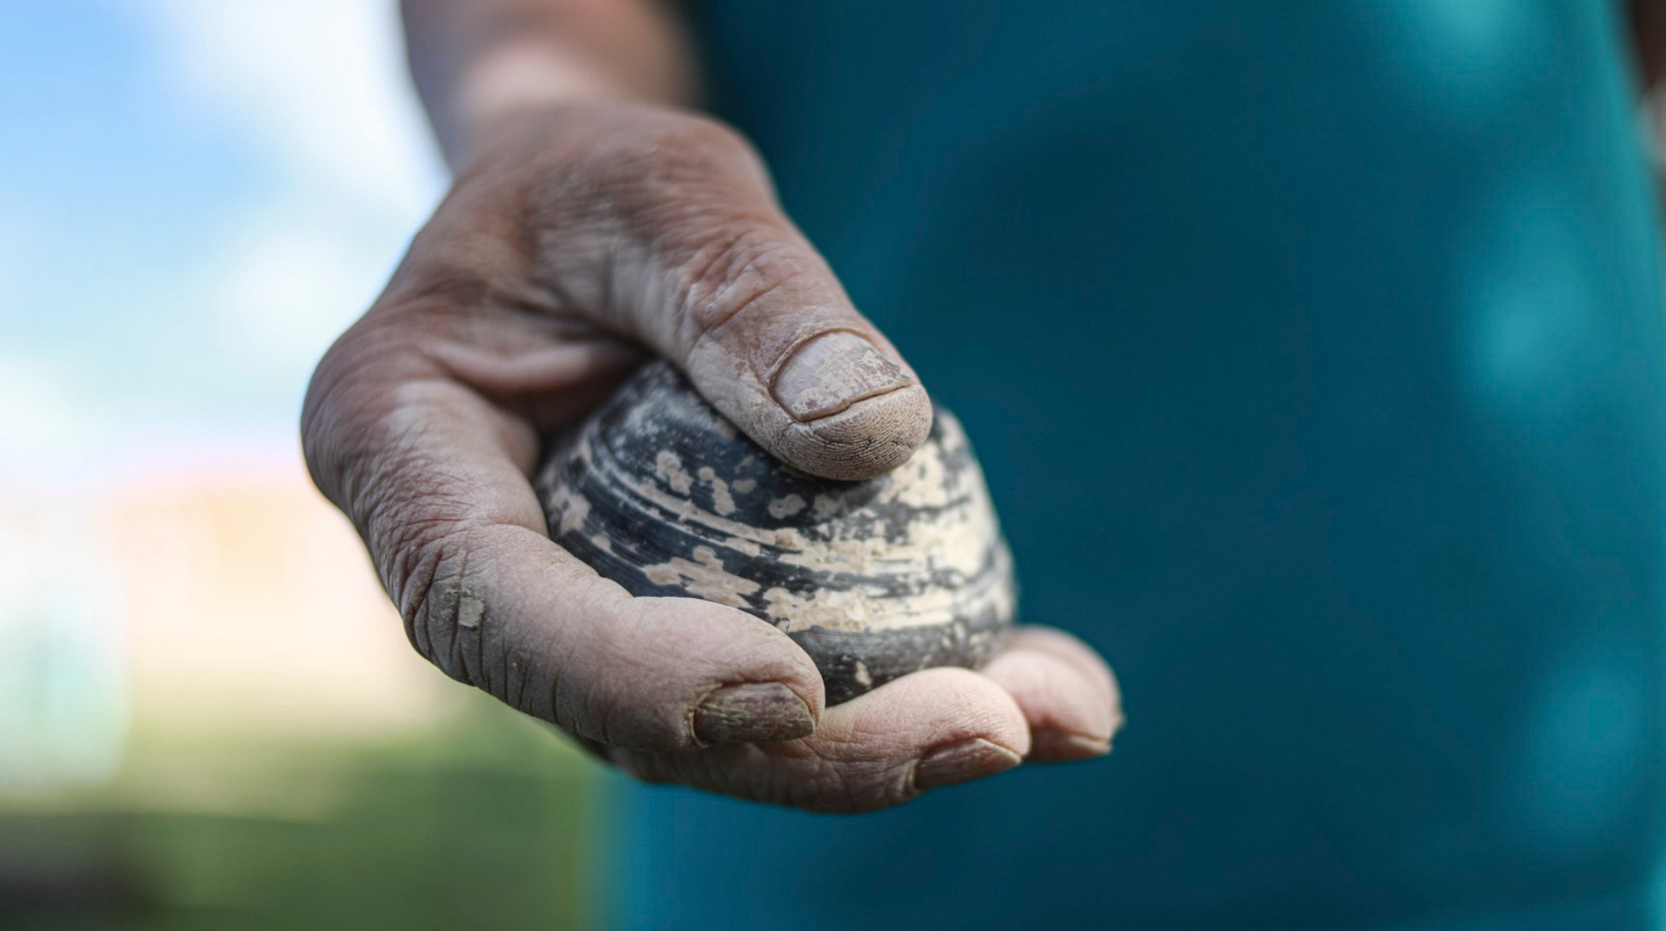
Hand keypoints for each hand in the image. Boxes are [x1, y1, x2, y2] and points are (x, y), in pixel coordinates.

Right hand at [301, 101, 1121, 811]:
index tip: (792, 693)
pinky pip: (777, 683)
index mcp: (399, 447)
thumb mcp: (660, 183)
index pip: (487, 600)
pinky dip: (906, 693)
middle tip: (993, 730)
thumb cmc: (592, 180)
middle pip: (619, 712)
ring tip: (1060, 712)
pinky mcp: (664, 620)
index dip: (628, 673)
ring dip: (886, 742)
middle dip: (809, 753)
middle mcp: (469, 562)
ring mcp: (569, 611)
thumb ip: (743, 291)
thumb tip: (876, 433)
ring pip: (714, 730)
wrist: (583, 216)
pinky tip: (1044, 685)